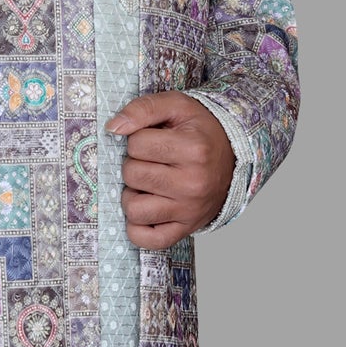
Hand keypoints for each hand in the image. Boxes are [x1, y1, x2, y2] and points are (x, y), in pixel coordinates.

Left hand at [104, 90, 235, 249]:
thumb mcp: (177, 106)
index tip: (154, 140)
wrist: (232, 159)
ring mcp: (189, 210)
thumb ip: (142, 108)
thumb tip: (113, 127)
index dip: (138, 139)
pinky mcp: (184, 229)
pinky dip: (138, 228)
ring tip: (148, 185)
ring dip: (133, 195)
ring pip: (134, 209)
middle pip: (132, 175)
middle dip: (134, 164)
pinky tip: (146, 209)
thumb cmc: (200, 132)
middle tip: (152, 162)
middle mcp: (193, 183)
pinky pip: (147, 240)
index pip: (135, 144)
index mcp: (193, 149)